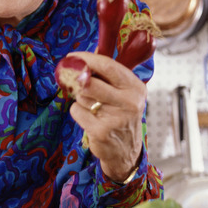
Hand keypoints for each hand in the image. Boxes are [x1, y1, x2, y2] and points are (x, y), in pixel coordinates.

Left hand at [66, 51, 145, 181]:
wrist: (126, 151)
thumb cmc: (120, 114)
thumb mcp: (124, 92)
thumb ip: (107, 75)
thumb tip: (82, 57)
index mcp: (135, 87)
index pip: (108, 66)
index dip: (87, 59)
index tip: (72, 57)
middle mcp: (129, 101)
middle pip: (89, 82)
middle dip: (78, 80)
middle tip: (74, 80)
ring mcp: (115, 117)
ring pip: (81, 96)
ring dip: (80, 98)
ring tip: (92, 106)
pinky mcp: (101, 131)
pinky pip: (76, 110)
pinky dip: (78, 112)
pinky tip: (89, 118)